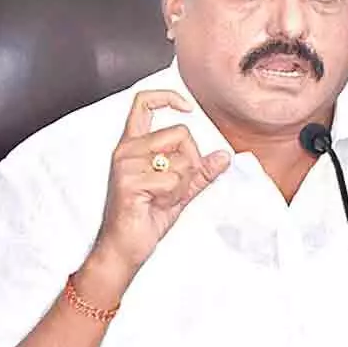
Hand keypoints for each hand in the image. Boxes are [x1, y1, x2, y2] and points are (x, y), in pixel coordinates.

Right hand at [90, 89, 230, 281]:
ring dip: (182, 184)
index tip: (187, 107)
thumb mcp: (179, 191)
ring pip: (181, 159)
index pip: (144, 103)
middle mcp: (127, 150)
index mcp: (133, 145)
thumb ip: (200, 172)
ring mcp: (126, 165)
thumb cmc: (143, 219)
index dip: (168, 97)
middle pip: (180, 133)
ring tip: (162, 199)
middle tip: (175, 186)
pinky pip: (173, 180)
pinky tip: (156, 206)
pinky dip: (174, 197)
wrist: (123, 249)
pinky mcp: (130, 181)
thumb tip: (223, 156)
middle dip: (191, 162)